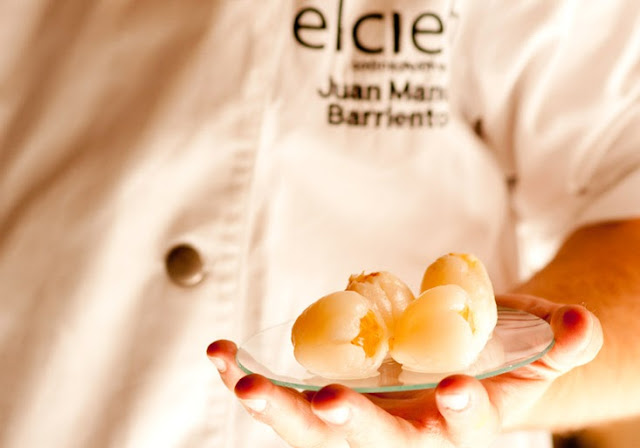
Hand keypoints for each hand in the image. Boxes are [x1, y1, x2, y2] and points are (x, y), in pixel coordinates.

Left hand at [207, 294, 601, 447]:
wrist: (449, 369)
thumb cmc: (491, 360)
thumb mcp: (530, 350)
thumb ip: (556, 341)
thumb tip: (584, 324)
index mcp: (461, 426)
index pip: (466, 431)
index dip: (464, 411)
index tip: (454, 385)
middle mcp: (404, 436)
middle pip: (378, 445)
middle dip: (354, 428)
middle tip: (331, 405)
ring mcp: (357, 422)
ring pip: (316, 432)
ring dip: (278, 410)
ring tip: (244, 383)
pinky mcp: (323, 401)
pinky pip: (282, 397)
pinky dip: (248, 377)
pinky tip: (221, 356)